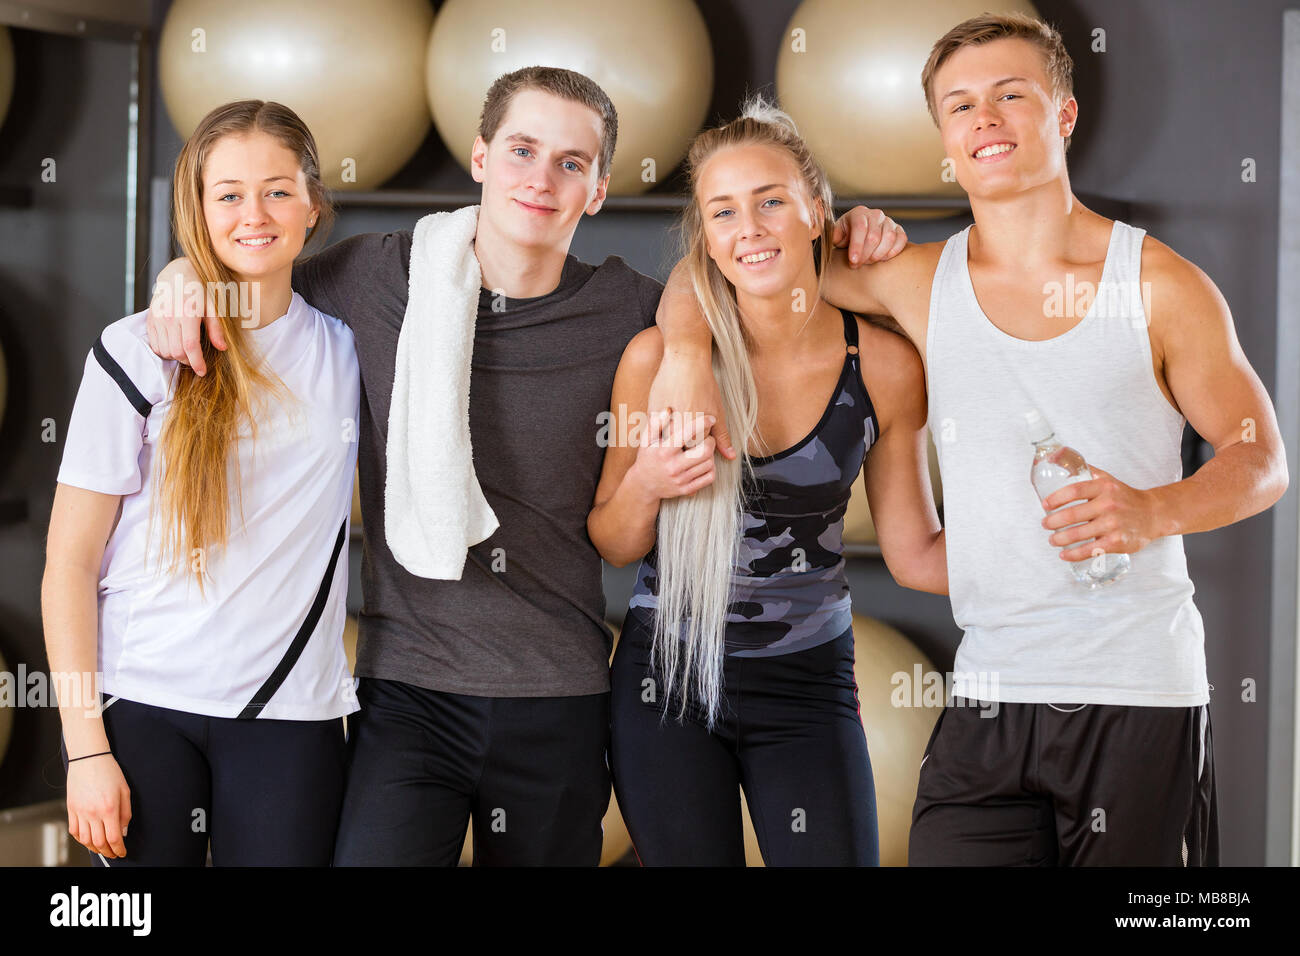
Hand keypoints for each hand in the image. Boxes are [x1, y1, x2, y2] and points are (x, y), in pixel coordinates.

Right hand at [66, 754, 131, 859]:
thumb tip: (123, 831)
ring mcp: (80, 812)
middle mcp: (93, 813)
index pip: (114, 838)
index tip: (122, 852)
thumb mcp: (125, 791)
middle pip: (99, 843)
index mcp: (109, 808)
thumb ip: (126, 814)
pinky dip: (81, 839)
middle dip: (108, 852)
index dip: (119, 849)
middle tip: (113, 854)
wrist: (89, 758)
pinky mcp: (71, 809)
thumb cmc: (109, 771)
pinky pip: (74, 831)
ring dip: (94, 848)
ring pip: (85, 840)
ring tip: (102, 849)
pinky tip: (88, 840)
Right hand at [147, 258, 226, 374]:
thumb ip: (216, 328)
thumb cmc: (199, 290)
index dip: (197, 362)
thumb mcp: (213, 307)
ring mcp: (157, 319)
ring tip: (185, 350)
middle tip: (196, 358)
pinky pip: (154, 344)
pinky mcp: (150, 320)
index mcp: (187, 314)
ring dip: (175, 356)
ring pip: (164, 350)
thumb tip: (222, 347)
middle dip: (188, 360)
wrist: (177, 274)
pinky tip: (174, 344)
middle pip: (176, 352)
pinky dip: (164, 350)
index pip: (190, 346)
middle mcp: (169, 317)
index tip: (202, 371)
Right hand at [629, 408, 717, 499]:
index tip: (711, 418)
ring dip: (711, 454)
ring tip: (705, 449)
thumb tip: (668, 409)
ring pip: (709, 464)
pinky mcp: (686, 489)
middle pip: (704, 451)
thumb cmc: (647, 457)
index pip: (687, 434)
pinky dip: (711, 468)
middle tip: (708, 437)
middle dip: (710, 441)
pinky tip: (704, 463)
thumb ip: (656, 423)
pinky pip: (709, 478)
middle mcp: (673, 466)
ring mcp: (680, 480)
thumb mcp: (647, 440)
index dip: (702, 423)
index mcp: (664, 451)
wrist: (643, 485)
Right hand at [647, 347, 736, 460]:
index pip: (696, 452)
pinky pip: (656, 428)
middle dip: (685, 441)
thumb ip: (722, 436)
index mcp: (696, 432)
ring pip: (667, 439)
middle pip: (681, 448)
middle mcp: (679, 430)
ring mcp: (663, 422)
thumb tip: (730, 456)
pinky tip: (670, 409)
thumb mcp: (717, 411)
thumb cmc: (703, 384)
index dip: (699, 443)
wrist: (684, 361)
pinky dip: (663, 424)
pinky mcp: (651, 413)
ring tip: (680, 414)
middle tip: (689, 419)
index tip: (700, 432)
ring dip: (672, 433)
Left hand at [831, 206, 907, 265]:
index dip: (857, 246)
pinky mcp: (898, 230)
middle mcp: (875, 214)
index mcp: (858, 213)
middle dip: (865, 255)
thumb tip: (836, 239)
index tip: (853, 261)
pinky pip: (901, 240)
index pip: (860, 228)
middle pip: (874, 236)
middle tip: (857, 265)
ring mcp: (888, 221)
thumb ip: (834, 236)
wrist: (857, 236)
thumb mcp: (836, 236)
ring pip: (888, 238)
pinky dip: (892, 252)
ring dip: (878, 255)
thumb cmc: (845, 237)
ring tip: (868, 262)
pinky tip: (882, 259)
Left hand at [1040, 465, 1161, 560]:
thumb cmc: (1125, 497)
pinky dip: (1074, 554)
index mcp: (1104, 487)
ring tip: (1052, 539)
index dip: (1055, 498)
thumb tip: (1059, 458)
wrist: (1153, 514)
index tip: (1045, 505)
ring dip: (1059, 539)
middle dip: (1053, 521)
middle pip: (1072, 514)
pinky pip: (1090, 550)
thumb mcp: (1107, 479)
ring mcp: (1113, 524)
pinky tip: (1065, 554)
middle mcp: (1109, 504)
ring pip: (1078, 534)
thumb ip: (1085, 471)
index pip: (1074, 491)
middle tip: (1045, 524)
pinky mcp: (1117, 542)